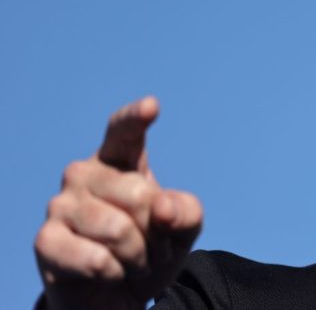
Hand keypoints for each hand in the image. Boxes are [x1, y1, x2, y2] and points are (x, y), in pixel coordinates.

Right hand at [34, 97, 202, 309]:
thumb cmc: (150, 252)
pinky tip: (108, 273)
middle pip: (140, 194)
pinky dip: (114, 273)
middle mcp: (84, 174)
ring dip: (139, 258)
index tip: (151, 107)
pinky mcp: (46, 240)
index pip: (124, 132)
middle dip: (157, 232)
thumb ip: (186, 211)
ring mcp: (60, 205)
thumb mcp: (182, 230)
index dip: (135, 119)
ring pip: (119, 230)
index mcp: (119, 161)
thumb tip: (162, 207)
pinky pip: (96, 258)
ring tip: (134, 263)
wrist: (117, 297)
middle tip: (153, 249)